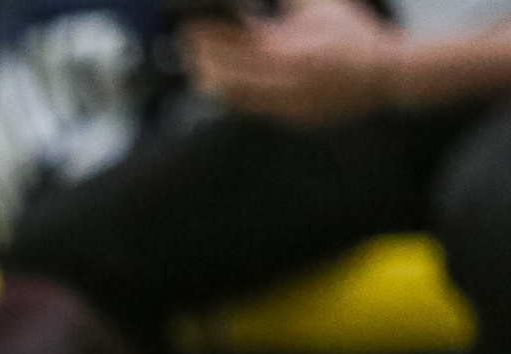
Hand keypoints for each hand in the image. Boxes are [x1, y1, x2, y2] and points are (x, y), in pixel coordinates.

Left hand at [184, 0, 404, 122]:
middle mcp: (285, 79)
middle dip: (201, 55)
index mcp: (292, 48)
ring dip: (210, 79)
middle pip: (225, 71)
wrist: (388, 77)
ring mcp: (286, 102)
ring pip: (231, 95)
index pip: (236, 41)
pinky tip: (221, 83)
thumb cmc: (354, 38)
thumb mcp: (322, 8)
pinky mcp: (289, 118)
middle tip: (188, 41)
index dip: (208, 33)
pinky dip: (231, 94)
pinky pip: (249, 108)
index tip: (191, 23)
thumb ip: (289, 0)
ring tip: (199, 64)